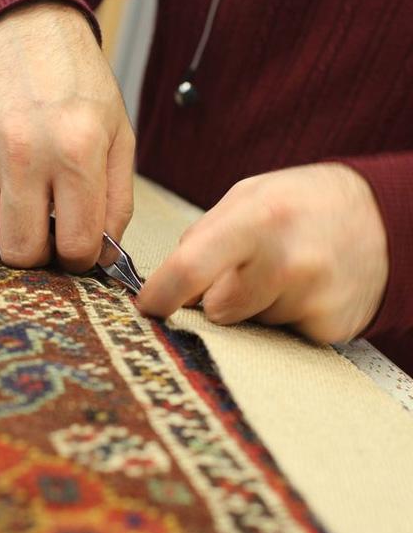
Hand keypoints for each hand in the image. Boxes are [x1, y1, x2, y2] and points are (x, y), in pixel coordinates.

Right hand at [0, 2, 134, 271]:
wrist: (22, 31)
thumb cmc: (77, 85)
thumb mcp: (118, 135)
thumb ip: (117, 201)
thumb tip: (103, 257)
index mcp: (77, 150)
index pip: (74, 245)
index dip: (80, 259)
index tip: (79, 247)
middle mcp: (26, 153)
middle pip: (21, 253)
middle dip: (40, 256)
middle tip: (50, 234)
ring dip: (9, 235)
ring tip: (26, 212)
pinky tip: (3, 191)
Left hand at [137, 163, 388, 342]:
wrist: (383, 218)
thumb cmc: (303, 203)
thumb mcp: (247, 196)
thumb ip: (201, 237)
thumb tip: (166, 284)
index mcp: (258, 219)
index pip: (190, 270)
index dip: (160, 296)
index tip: (148, 307)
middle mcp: (288, 262)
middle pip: (217, 309)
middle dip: (219, 296)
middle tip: (248, 268)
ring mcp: (313, 299)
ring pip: (248, 325)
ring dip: (255, 307)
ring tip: (284, 272)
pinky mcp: (330, 327)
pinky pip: (279, 336)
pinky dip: (283, 318)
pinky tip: (306, 290)